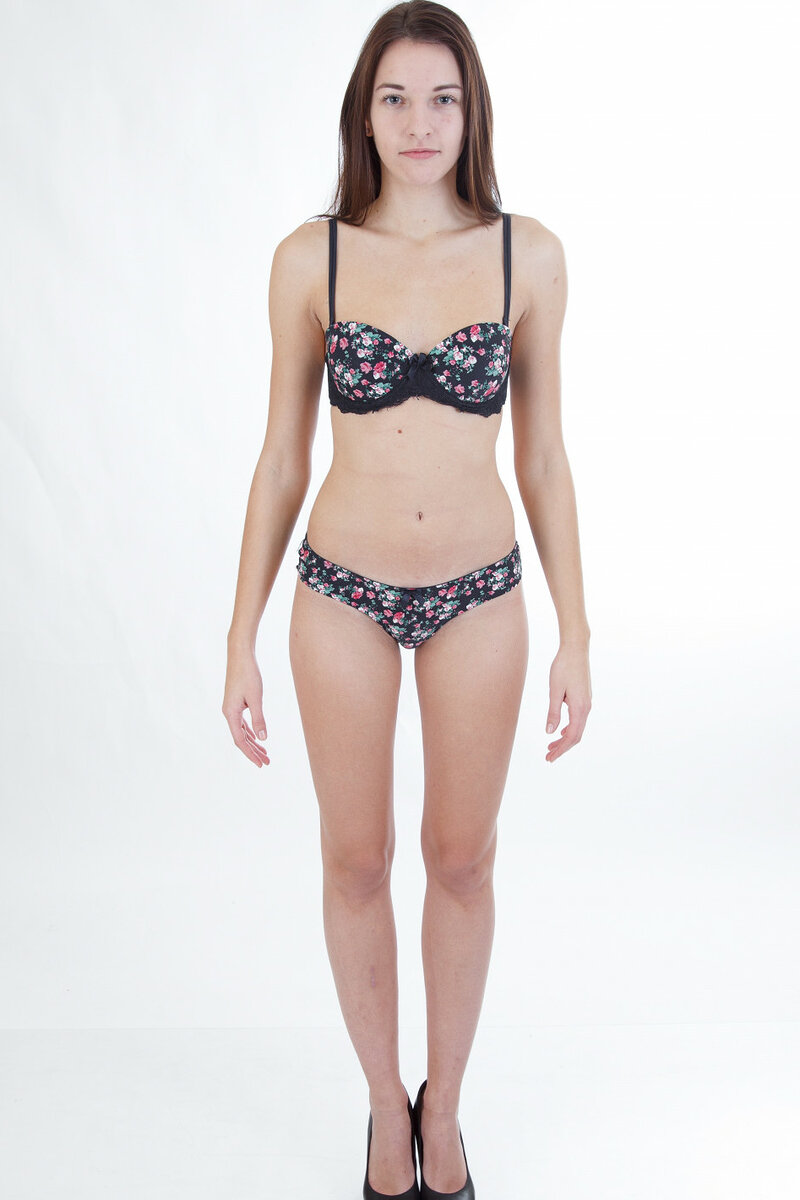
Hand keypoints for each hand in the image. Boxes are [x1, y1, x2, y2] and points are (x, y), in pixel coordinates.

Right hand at [222, 646, 270, 767]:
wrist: (240, 655)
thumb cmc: (248, 674)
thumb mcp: (256, 698)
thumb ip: (259, 719)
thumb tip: (264, 739)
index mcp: (230, 713)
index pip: (240, 740)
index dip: (250, 754)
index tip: (261, 764)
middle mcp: (228, 713)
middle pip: (241, 738)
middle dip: (253, 751)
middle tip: (267, 762)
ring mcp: (231, 708)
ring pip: (242, 731)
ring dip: (253, 743)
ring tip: (265, 754)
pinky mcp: (236, 702)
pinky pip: (242, 723)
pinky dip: (250, 732)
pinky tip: (257, 738)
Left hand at [545, 641, 591, 761]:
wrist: (576, 649)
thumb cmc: (563, 667)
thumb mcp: (554, 690)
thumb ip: (553, 712)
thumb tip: (550, 732)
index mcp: (580, 708)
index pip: (571, 736)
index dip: (561, 749)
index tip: (549, 758)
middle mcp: (586, 708)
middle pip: (576, 735)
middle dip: (562, 748)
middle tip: (548, 757)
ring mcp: (587, 703)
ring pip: (577, 728)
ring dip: (565, 739)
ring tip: (551, 746)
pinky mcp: (584, 698)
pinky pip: (578, 719)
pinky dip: (569, 729)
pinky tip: (560, 731)